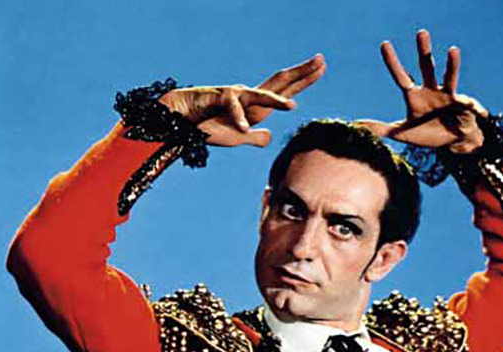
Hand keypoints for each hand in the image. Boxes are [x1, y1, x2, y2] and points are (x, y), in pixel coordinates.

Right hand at [159, 54, 325, 146]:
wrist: (180, 118)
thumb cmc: (208, 126)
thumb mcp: (238, 138)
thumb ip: (255, 137)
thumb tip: (269, 139)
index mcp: (256, 105)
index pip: (285, 90)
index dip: (304, 79)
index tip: (321, 67)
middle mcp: (249, 96)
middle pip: (279, 83)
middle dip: (301, 73)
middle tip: (321, 61)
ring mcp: (235, 96)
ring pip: (258, 96)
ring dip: (275, 102)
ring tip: (293, 107)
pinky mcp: (217, 100)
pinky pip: (230, 109)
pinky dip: (238, 119)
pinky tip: (244, 129)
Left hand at [358, 30, 486, 152]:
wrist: (453, 142)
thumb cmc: (429, 134)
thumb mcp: (403, 134)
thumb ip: (381, 129)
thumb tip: (356, 125)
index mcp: (415, 96)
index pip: (401, 76)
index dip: (393, 62)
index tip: (385, 44)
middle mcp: (431, 90)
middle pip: (426, 66)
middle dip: (424, 50)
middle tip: (421, 32)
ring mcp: (448, 94)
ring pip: (448, 75)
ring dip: (451, 63)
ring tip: (452, 50)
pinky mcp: (463, 103)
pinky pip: (467, 101)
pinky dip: (471, 104)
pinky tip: (476, 108)